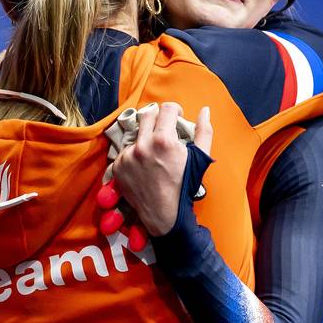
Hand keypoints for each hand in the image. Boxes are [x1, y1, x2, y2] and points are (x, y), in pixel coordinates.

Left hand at [112, 103, 212, 235]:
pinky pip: (125, 151)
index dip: (174, 110)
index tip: (176, 117)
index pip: (166, 108)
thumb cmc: (185, 185)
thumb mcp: (201, 158)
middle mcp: (142, 145)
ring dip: (145, 137)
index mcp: (163, 140)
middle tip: (164, 130)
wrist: (165, 213)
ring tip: (154, 153)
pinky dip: (134, 154)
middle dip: (157, 119)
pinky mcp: (117, 166)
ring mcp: (127, 156)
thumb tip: (204, 110)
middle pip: (146, 115)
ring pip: (135, 134)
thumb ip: (204, 131)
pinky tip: (144, 165)